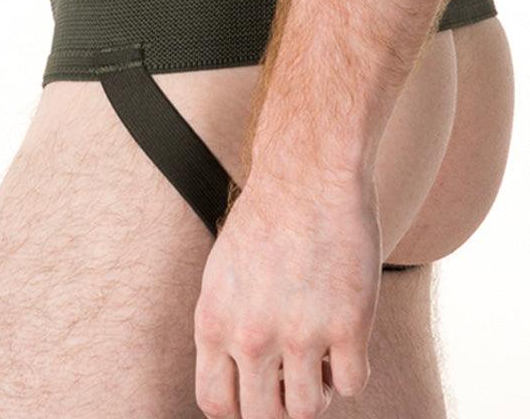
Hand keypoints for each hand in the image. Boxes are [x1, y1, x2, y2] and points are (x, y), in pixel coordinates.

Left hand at [193, 171, 381, 418]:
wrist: (309, 173)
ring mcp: (300, 334)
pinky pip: (352, 384)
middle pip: (263, 417)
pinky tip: (347, 338)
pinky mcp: (348, 324)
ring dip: (317, 389)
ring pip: (309, 409)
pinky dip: (351, 370)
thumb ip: (224, 324)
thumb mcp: (222, 272)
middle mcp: (251, 336)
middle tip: (294, 375)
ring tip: (320, 356)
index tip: (259, 394)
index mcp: (214, 322)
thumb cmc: (268, 215)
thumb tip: (236, 371)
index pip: (215, 403)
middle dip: (280, 403)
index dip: (239, 408)